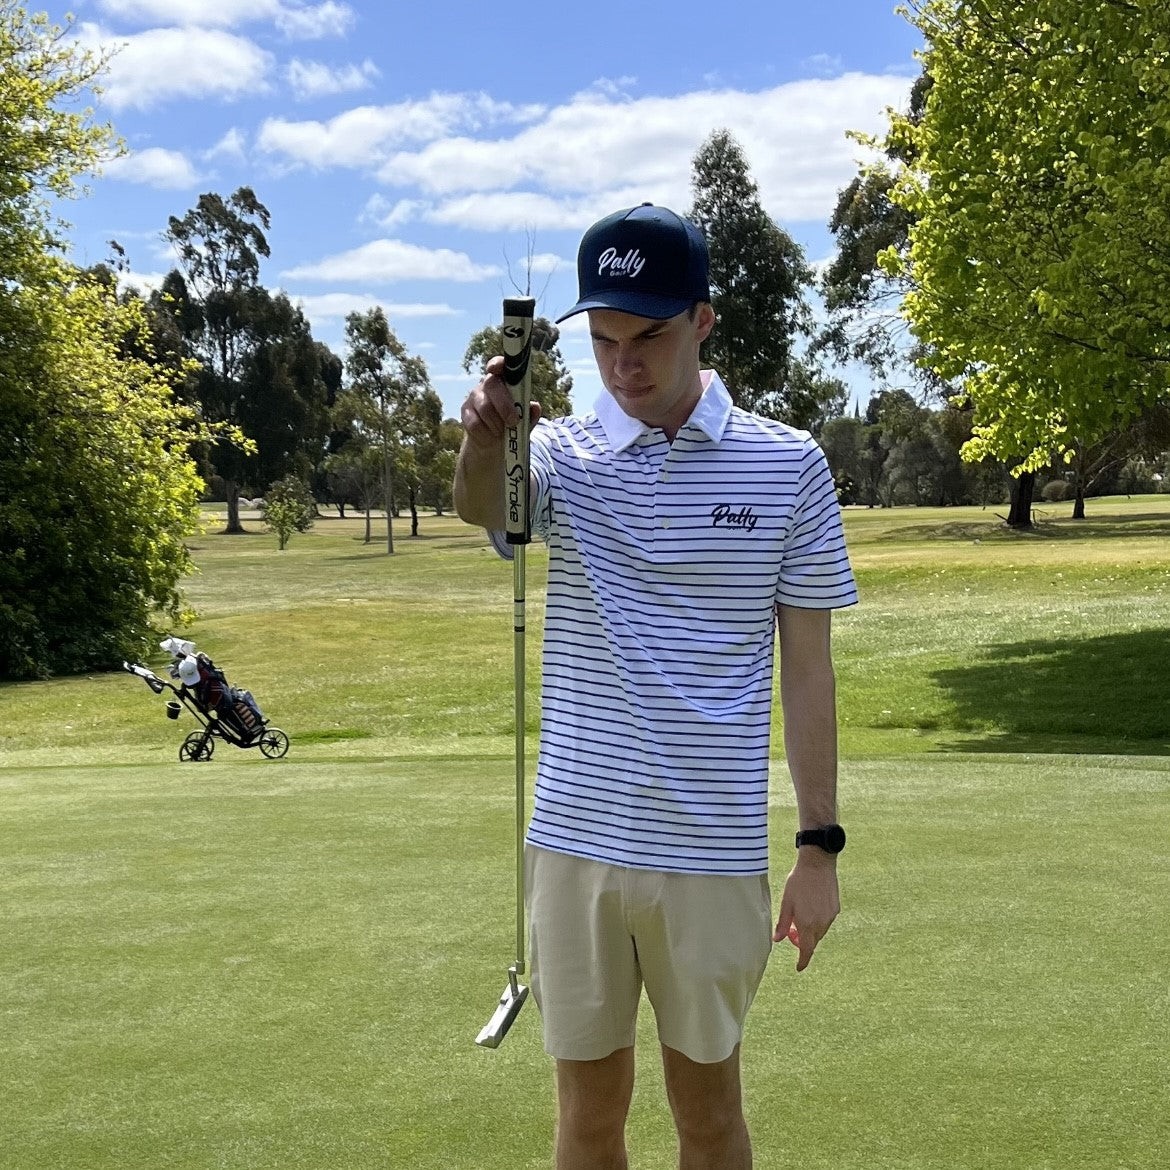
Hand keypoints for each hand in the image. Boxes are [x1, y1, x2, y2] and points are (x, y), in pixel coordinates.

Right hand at [460, 355, 541, 451]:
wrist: (492, 445)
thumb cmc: (511, 427)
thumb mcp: (524, 422)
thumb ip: (530, 414)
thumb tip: (535, 407)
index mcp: (504, 381)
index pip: (499, 365)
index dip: (497, 364)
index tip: (496, 369)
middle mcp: (487, 384)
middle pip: (492, 386)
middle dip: (505, 406)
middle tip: (514, 422)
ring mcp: (474, 397)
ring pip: (485, 407)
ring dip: (497, 423)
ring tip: (501, 432)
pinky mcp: (465, 411)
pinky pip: (475, 423)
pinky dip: (486, 433)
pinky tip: (490, 436)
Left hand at [773, 850, 839, 971]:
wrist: (818, 865)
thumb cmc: (798, 882)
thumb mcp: (786, 902)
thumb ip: (782, 923)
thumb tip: (777, 940)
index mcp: (806, 923)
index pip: (806, 950)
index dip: (803, 961)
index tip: (799, 967)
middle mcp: (821, 923)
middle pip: (813, 941)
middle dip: (804, 941)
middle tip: (793, 932)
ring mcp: (830, 916)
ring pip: (820, 932)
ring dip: (811, 930)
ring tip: (802, 915)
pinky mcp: (835, 909)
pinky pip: (826, 921)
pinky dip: (819, 921)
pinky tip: (812, 907)